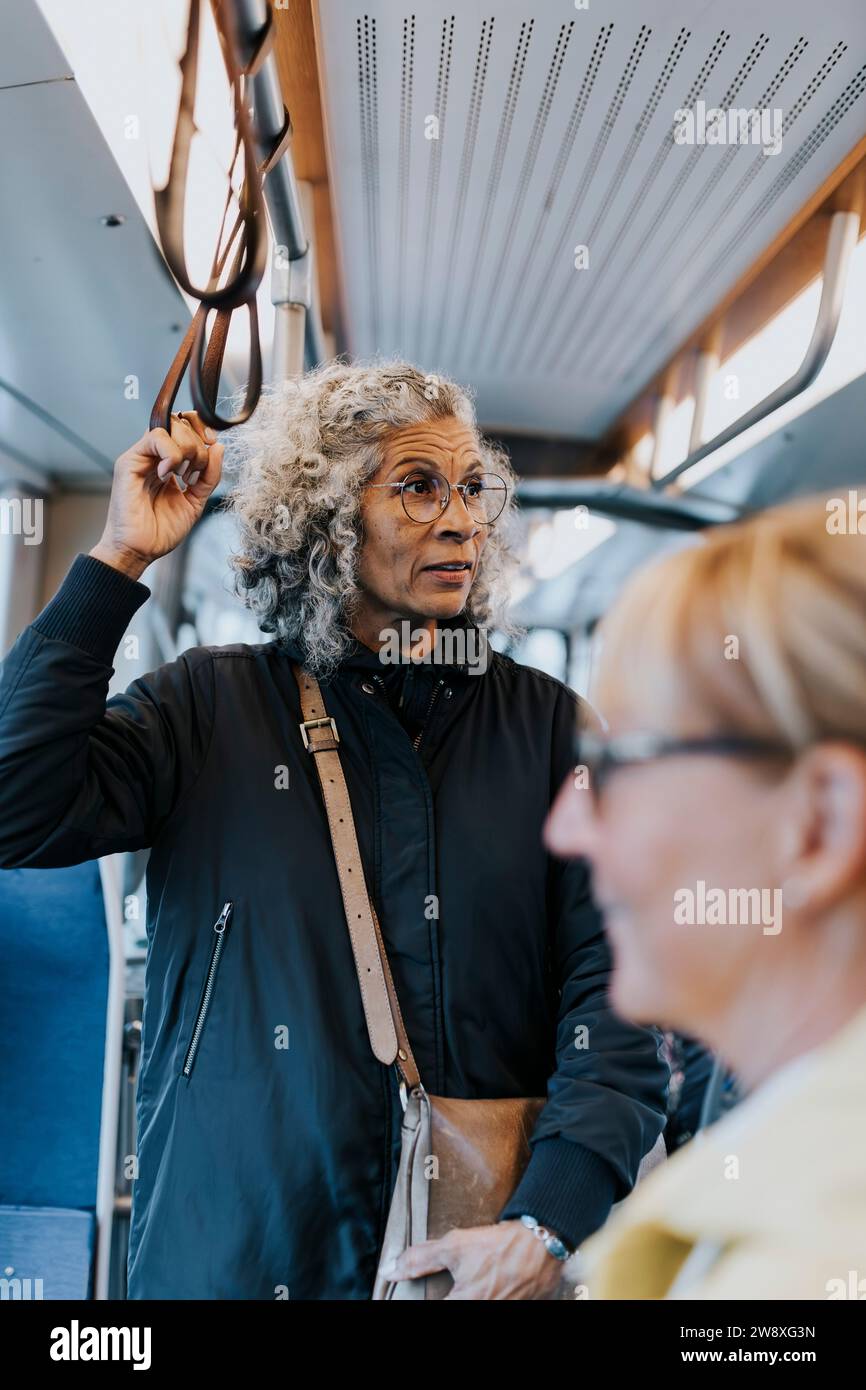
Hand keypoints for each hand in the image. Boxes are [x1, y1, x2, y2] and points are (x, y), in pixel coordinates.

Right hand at [90, 412, 222, 580]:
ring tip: (184, 476)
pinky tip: (169, 475)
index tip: (212, 448)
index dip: (203, 431)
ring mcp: (141, 457)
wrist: (140, 550)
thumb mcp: (196, 500)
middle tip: (197, 471)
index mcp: (169, 463)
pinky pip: (155, 437)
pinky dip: (171, 454)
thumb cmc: (162, 530)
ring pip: (170, 426)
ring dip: (187, 448)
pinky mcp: (129, 462)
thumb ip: (209, 475)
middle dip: (198, 442)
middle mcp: (154, 456)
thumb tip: (219, 447)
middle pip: (180, 422)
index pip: (186, 427)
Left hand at [381, 1221, 565, 1299]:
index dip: (425, 1299)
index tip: (423, 1293)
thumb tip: (390, 1271)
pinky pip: (497, 1304)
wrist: (542, 1244)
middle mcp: (484, 1310)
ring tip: (475, 1283)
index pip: (433, 1308)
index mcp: (464, 1304)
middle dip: (453, 1294)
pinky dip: (490, 1296)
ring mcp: (504, 1310)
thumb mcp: (454, 1246)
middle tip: (457, 1284)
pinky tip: (490, 1286)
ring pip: (478, 1305)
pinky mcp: (520, 1308)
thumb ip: (420, 1259)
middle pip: (457, 1305)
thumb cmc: (498, 1246)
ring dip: (474, 1294)